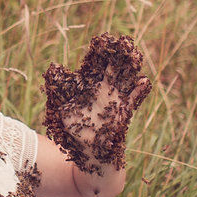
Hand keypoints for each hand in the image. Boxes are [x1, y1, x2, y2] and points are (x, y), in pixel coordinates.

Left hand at [43, 34, 151, 173]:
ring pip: (125, 81)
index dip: (98, 55)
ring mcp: (115, 102)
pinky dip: (140, 92)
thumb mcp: (60, 108)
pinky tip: (143, 82)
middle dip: (117, 57)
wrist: (87, 156)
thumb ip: (58, 88)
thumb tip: (53, 67)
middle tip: (121, 42)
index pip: (95, 66)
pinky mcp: (123, 115)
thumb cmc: (73, 132)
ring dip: (131, 69)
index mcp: (89, 87)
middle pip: (113, 70)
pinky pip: (134, 101)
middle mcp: (104, 92)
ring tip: (135, 55)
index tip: (100, 40)